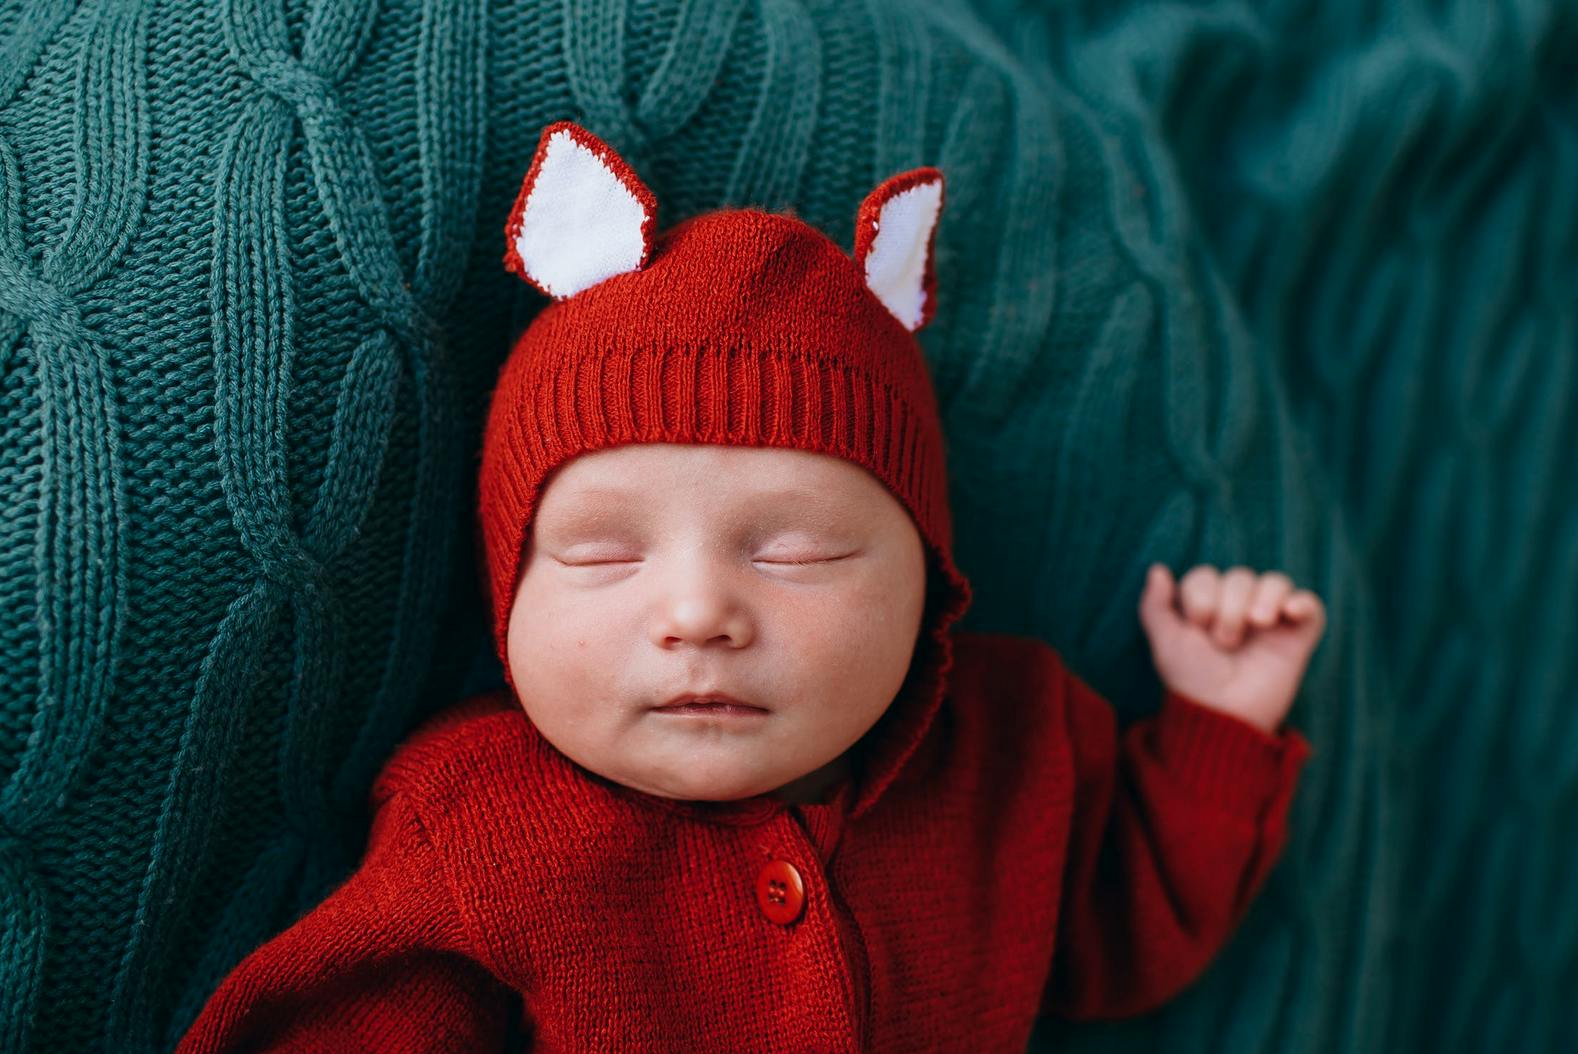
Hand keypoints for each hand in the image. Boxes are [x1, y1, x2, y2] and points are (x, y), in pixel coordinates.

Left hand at [1138, 564, 1325, 733]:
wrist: (1226, 715)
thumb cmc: (1193, 681)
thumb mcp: (1166, 644)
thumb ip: (1154, 607)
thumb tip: (1158, 569)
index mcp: (1208, 606)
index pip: (1206, 576)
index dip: (1200, 598)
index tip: (1198, 629)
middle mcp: (1240, 607)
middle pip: (1240, 576)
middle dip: (1230, 606)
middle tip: (1225, 641)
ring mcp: (1271, 620)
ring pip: (1275, 582)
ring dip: (1264, 598)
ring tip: (1258, 623)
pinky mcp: (1299, 636)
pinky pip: (1311, 605)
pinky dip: (1302, 601)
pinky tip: (1288, 612)